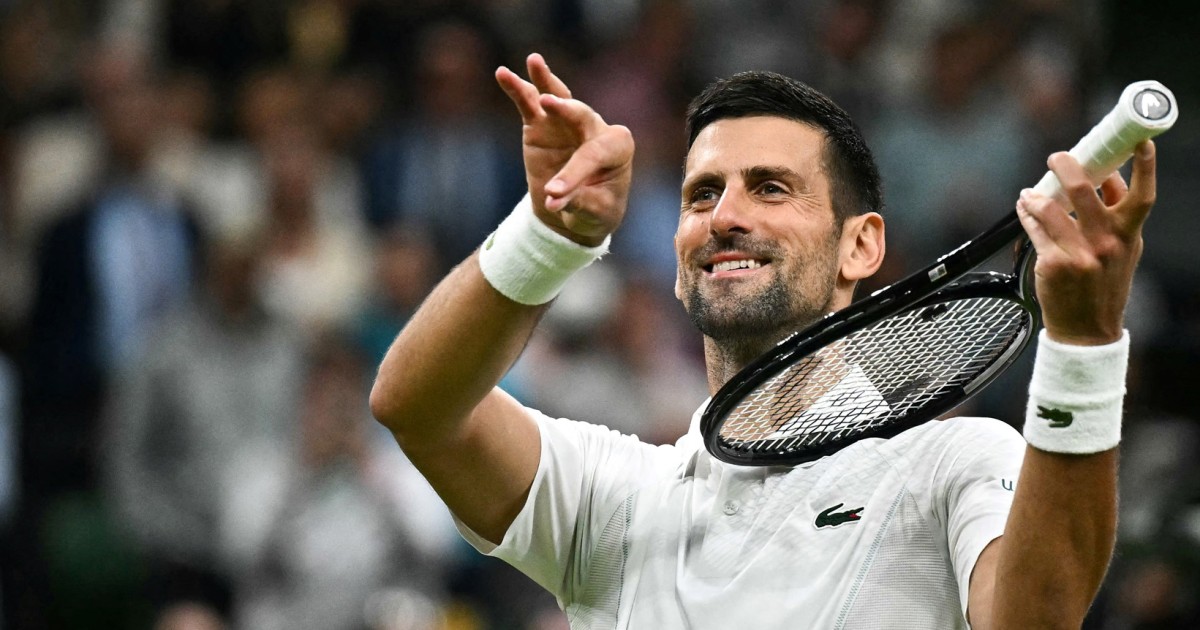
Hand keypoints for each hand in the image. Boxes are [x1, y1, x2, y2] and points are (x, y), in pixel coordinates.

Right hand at [496, 53, 633, 246]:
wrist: (577, 213)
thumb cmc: (596, 210)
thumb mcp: (595, 213)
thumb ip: (578, 201)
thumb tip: (552, 199)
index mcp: (617, 147)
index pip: (594, 154)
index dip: (572, 174)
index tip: (552, 196)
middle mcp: (595, 128)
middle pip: (581, 114)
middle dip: (565, 110)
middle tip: (548, 104)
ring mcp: (567, 122)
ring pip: (558, 97)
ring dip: (545, 80)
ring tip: (534, 62)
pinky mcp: (541, 124)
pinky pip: (529, 104)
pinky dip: (517, 89)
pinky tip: (503, 74)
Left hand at [1015, 141, 1156, 345]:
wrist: (1088, 330)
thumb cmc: (1103, 285)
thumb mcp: (1123, 251)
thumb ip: (1116, 216)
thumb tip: (1108, 177)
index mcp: (1129, 235)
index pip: (1142, 196)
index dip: (1144, 167)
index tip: (1139, 143)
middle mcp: (1107, 243)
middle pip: (1085, 192)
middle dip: (1068, 168)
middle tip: (1057, 157)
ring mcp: (1080, 254)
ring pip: (1051, 209)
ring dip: (1037, 196)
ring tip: (1030, 192)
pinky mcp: (1054, 264)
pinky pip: (1035, 230)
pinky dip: (1027, 215)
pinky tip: (1024, 208)